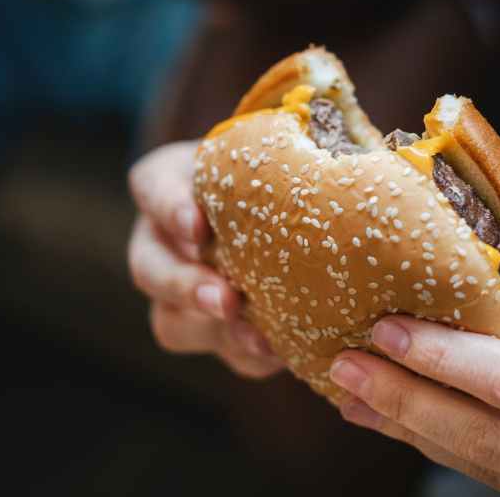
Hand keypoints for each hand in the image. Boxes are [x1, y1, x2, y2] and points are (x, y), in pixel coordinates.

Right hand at [128, 141, 282, 377]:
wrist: (298, 206)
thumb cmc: (285, 165)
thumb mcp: (280, 146)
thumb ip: (292, 145)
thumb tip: (351, 154)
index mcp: (170, 182)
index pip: (153, 186)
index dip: (169, 208)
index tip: (198, 225)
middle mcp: (162, 240)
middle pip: (149, 267)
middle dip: (185, 286)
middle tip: (226, 298)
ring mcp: (180, 292)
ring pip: (173, 321)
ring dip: (213, 331)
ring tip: (256, 337)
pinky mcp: (214, 330)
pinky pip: (220, 352)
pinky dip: (248, 354)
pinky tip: (279, 350)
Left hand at [329, 291, 499, 496]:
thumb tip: (457, 289)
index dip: (442, 359)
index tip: (384, 327)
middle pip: (485, 442)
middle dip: (404, 405)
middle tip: (341, 366)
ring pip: (483, 466)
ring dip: (410, 429)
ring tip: (351, 389)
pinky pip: (498, 476)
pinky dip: (444, 444)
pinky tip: (403, 416)